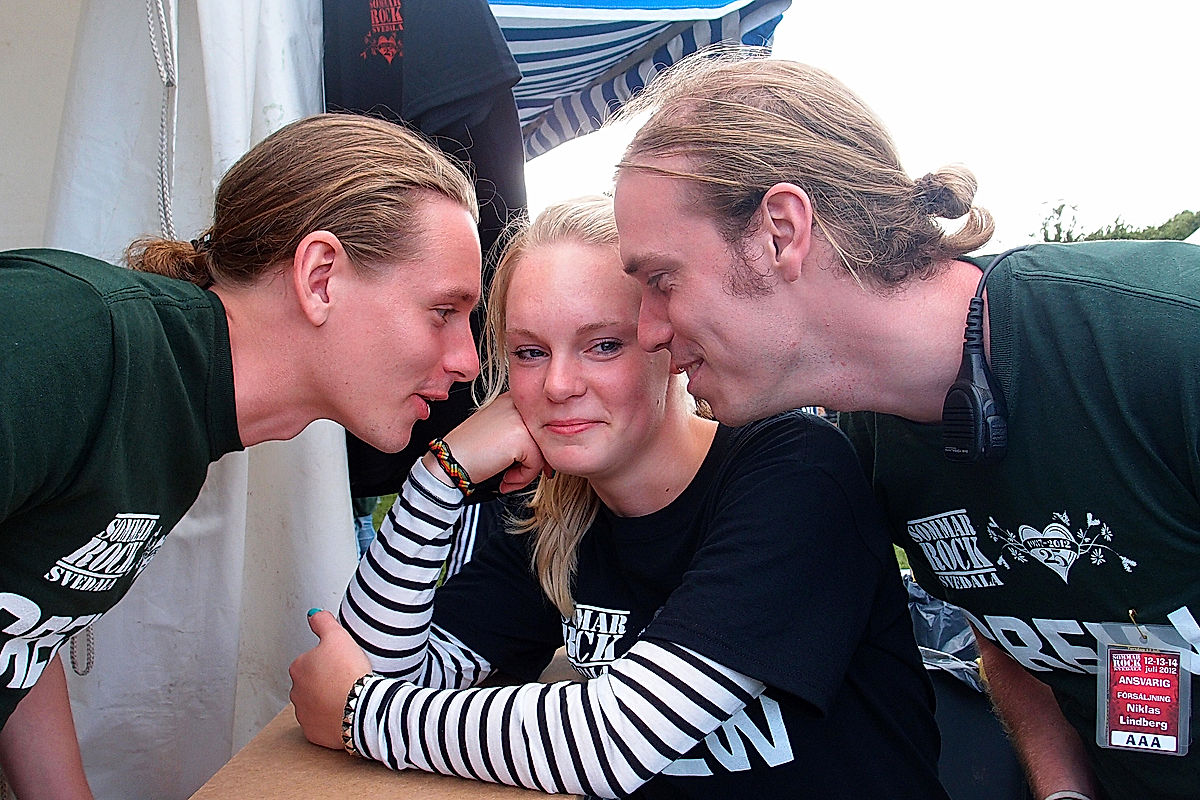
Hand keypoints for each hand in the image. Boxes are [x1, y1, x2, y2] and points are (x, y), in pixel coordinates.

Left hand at [288, 610, 371, 749]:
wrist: (361, 707)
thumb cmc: (349, 673)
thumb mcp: (337, 637)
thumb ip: (323, 622)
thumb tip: (313, 614)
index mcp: (298, 668)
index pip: (309, 661)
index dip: (327, 661)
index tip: (341, 663)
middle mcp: (296, 693)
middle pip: (311, 684)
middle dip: (324, 682)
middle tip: (345, 679)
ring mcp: (304, 715)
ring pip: (315, 705)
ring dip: (327, 701)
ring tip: (347, 696)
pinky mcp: (314, 733)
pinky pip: (322, 725)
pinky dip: (332, 720)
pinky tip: (345, 712)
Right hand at [424, 392, 547, 493]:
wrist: (449, 462)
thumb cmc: (470, 452)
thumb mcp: (500, 433)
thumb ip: (524, 435)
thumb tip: (549, 452)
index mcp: (512, 399)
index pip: (541, 424)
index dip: (536, 448)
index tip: (529, 463)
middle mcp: (518, 404)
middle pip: (545, 437)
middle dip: (535, 462)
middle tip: (516, 474)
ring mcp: (521, 418)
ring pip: (544, 451)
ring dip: (527, 472)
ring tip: (507, 477)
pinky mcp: (522, 436)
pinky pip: (536, 464)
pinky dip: (522, 477)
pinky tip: (504, 478)